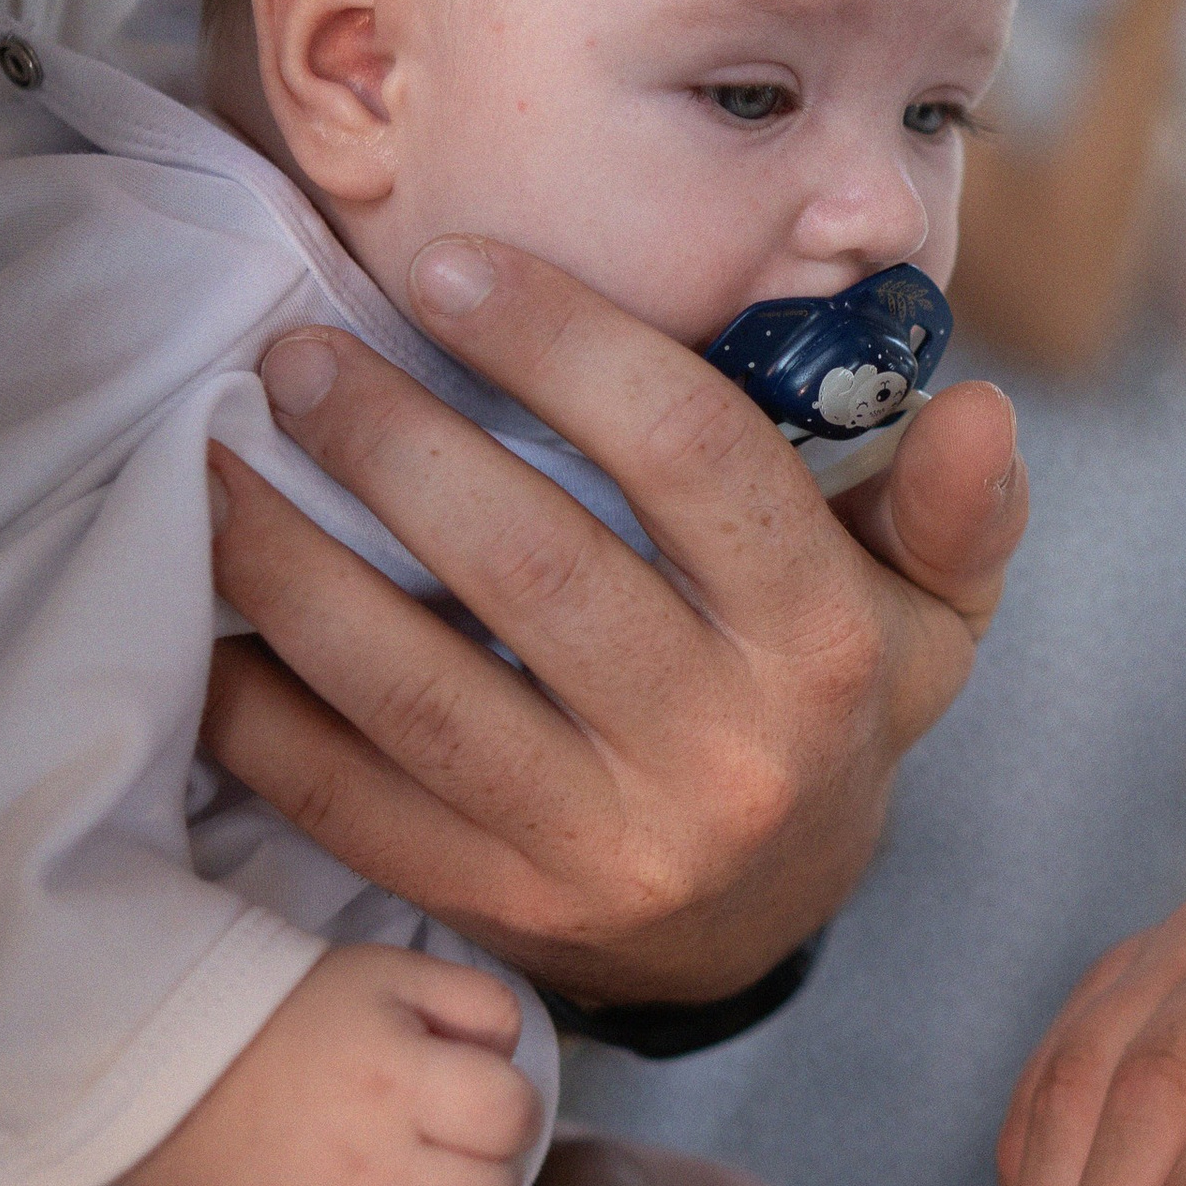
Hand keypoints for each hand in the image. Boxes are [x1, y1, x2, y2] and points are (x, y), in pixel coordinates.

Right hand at [125, 942, 544, 1185]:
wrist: (185, 1082)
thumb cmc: (303, 1021)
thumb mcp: (394, 974)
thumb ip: (478, 1002)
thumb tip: (515, 1062)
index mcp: (396, 1082)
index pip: (512, 1116)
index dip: (514, 1106)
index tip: (485, 1101)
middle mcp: (371, 1167)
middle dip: (495, 1169)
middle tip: (464, 1154)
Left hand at [202, 237, 1027, 995]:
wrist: (761, 918)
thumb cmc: (830, 705)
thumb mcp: (931, 612)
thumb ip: (954, 508)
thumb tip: (978, 409)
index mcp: (825, 646)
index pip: (696, 463)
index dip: (566, 347)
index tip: (449, 267)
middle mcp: (718, 752)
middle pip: (535, 569)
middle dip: (398, 442)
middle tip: (299, 352)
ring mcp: (601, 847)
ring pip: (419, 690)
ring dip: (295, 563)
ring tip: (220, 458)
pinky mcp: (497, 908)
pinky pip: (348, 803)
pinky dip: (259, 706)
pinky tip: (206, 612)